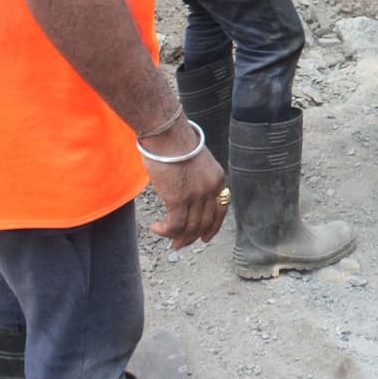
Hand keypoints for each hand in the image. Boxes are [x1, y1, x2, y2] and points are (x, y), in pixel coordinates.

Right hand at [141, 122, 227, 249]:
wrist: (167, 134)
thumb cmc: (175, 143)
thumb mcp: (195, 162)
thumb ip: (196, 179)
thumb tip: (184, 197)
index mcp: (218, 179)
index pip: (221, 210)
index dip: (213, 227)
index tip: (204, 238)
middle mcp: (211, 189)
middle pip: (205, 222)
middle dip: (192, 237)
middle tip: (179, 245)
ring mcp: (196, 195)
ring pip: (190, 227)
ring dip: (176, 236)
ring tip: (164, 236)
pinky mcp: (179, 199)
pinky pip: (175, 225)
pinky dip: (166, 231)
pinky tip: (156, 228)